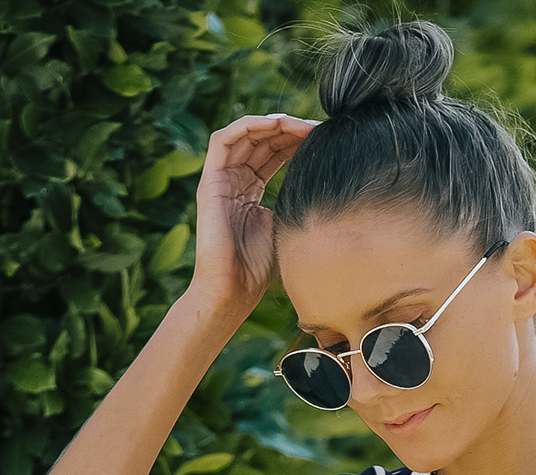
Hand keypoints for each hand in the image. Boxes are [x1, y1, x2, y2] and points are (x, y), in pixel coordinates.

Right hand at [189, 114, 317, 315]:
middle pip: (262, 141)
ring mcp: (222, 179)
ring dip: (272, 124)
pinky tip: (273, 125)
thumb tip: (323, 185)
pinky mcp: (210, 180)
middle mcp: (235, 180)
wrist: (233, 289)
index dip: (297, 142)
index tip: (324, 139)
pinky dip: (248, 126)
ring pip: (245, 134)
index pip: (274, 154)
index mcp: (251, 191)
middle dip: (289, 130)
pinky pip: (224, 140)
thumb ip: (295, 201)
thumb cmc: (259, 269)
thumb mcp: (285, 226)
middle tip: (316, 127)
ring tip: (297, 124)